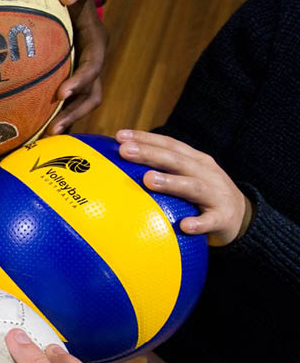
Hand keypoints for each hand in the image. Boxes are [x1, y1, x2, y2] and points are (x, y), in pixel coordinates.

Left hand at [45, 0, 106, 134]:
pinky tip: (35, 129)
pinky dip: (56, 115)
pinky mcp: (70, 76)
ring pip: (82, 102)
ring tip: (44, 138)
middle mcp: (93, 59)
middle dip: (75, 113)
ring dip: (67, 120)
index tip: (61, 93)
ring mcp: (82, 71)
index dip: (80, 80)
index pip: (93, 65)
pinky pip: (67, 101)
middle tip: (53, 130)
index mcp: (96, 40)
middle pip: (92, 93)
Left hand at [116, 129, 252, 245]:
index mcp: (195, 161)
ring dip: (171, 182)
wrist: (243, 217)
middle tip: (125, 151)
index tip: (120, 136)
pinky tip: (184, 226)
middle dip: (150, 154)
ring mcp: (216, 194)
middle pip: (176, 160)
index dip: (146, 138)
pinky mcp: (223, 218)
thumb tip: (121, 167)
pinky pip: (210, 221)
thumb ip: (162, 170)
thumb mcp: (186, 176)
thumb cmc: (202, 195)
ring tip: (148, 180)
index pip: (169, 145)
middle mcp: (205, 173)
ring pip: (193, 187)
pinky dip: (199, 223)